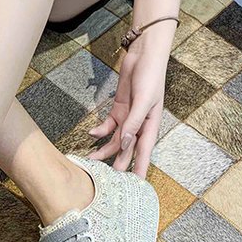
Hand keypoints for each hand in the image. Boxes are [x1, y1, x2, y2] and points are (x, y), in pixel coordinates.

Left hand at [87, 41, 167, 177]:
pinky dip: (100, 130)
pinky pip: (108, 125)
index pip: (144, 153)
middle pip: (127, 150)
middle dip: (117, 165)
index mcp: (151, 126)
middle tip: (106, 181)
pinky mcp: (119, 109)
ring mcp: (128, 117)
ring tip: (90, 161)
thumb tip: (125, 143)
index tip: (136, 187)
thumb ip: (134, 123)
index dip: (139, 170)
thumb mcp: (144, 101)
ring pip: (115, 140)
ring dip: (103, 150)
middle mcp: (140, 125)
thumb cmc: (150, 77)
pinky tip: (91, 134)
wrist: (144, 55)